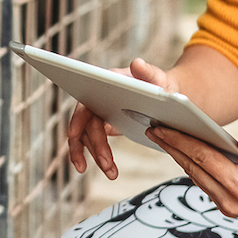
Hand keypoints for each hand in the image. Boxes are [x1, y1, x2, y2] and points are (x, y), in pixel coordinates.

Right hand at [66, 59, 181, 180]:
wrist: (164, 95)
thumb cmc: (161, 85)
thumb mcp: (159, 79)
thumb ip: (149, 72)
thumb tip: (137, 63)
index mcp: (105, 84)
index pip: (86, 103)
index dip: (77, 119)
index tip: (72, 135)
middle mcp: (96, 97)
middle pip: (85, 125)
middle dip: (94, 147)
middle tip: (107, 165)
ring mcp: (97, 112)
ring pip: (86, 137)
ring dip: (94, 156)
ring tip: (111, 174)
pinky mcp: (102, 125)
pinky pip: (92, 142)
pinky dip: (96, 156)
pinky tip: (108, 169)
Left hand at [143, 126, 237, 232]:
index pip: (203, 158)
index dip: (180, 141)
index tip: (161, 127)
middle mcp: (231, 201)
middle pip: (193, 168)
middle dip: (171, 147)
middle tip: (153, 128)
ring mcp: (230, 206)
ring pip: (197, 177)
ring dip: (180, 157)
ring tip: (164, 137)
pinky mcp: (232, 206)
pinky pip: (206, 183)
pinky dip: (194, 166)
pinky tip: (186, 153)